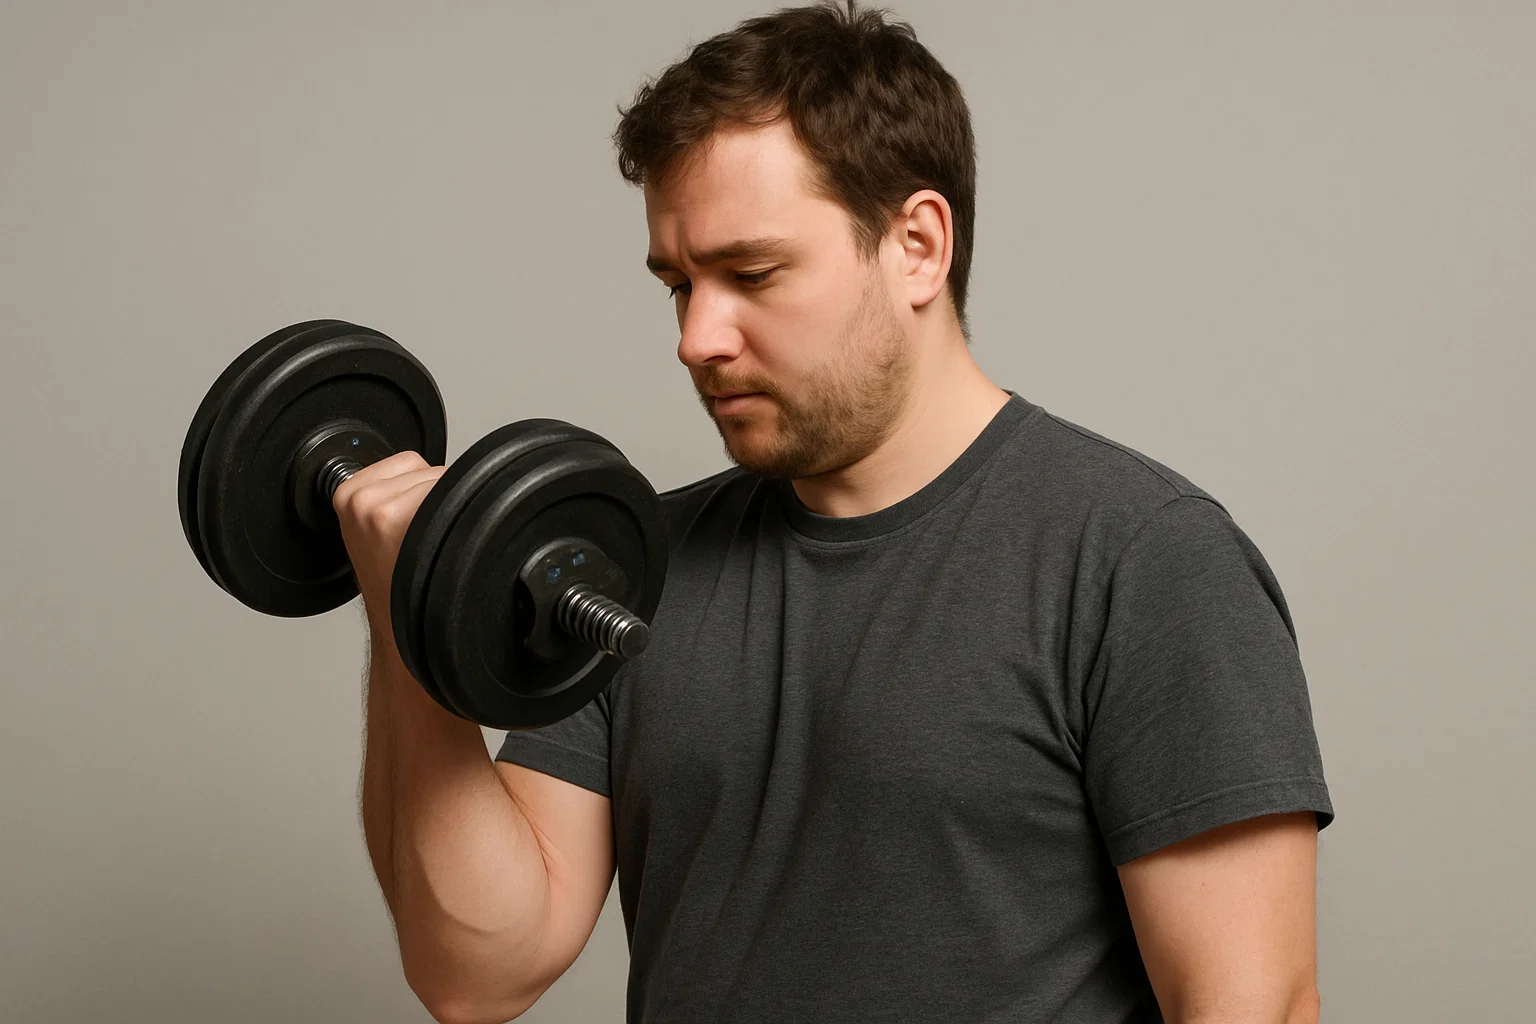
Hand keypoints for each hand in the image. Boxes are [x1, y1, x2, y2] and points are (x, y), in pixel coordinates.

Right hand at [330, 451, 446, 648]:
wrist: (396, 625)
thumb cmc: (392, 581)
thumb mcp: (371, 529)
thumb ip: (389, 493)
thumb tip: (430, 472)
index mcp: (347, 494)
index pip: (407, 463)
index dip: (421, 492)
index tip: (412, 523)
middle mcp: (362, 500)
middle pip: (428, 471)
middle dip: (434, 501)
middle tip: (420, 540)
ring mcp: (383, 510)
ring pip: (443, 483)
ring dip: (448, 511)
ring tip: (428, 546)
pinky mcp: (406, 523)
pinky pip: (453, 498)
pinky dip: (459, 519)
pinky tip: (439, 546)